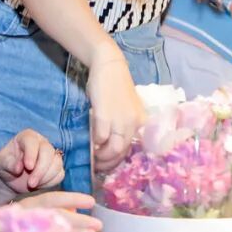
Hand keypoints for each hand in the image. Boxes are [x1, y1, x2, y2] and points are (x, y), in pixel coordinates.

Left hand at [0, 129, 63, 198]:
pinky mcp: (56, 167)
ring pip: (57, 163)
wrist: (11, 178)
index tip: (28, 167)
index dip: (31, 154)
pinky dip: (51, 182)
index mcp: (27, 137)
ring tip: (32, 185)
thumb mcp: (1, 163)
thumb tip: (19, 168)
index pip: (32, 142)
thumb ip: (9, 164)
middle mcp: (42, 142)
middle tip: (30, 183)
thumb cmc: (5, 166)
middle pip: (48, 152)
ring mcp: (51, 154)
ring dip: (46, 177)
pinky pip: (60, 174)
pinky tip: (39, 185)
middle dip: (40, 169)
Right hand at [15, 191, 102, 231]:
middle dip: (78, 221)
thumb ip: (54, 211)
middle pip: (53, 216)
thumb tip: (78, 211)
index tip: (91, 202)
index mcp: (29, 204)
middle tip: (98, 225)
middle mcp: (24, 216)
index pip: (52, 199)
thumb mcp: (35, 212)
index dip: (72, 199)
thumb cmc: (23, 223)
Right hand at [86, 44, 145, 173]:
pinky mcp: (105, 114)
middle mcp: (134, 122)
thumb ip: (122, 124)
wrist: (109, 65)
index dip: (118, 160)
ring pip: (113, 148)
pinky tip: (90, 142)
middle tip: (97, 165)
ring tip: (93, 156)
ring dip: (101, 156)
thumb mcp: (125, 108)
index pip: (132, 148)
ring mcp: (120, 119)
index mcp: (141, 121)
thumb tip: (110, 143)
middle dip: (108, 162)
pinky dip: (95, 144)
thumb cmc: (115, 85)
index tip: (108, 164)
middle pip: (122, 151)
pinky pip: (100, 138)